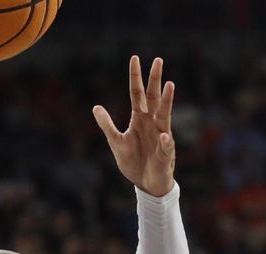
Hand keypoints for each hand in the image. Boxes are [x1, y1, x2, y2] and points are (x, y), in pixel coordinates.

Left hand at [94, 56, 175, 196]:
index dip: (135, 77)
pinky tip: (163, 136)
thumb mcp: (116, 142)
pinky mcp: (165, 153)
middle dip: (155, 80)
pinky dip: (165, 141)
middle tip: (158, 60)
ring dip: (167, 101)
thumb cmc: (133, 161)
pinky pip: (166, 146)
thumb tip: (96, 107)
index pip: (137, 94)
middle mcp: (152, 123)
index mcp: (139, 119)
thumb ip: (107, 125)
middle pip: (153, 98)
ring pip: (165, 115)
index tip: (135, 58)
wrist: (146, 183)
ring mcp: (161, 136)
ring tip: (169, 85)